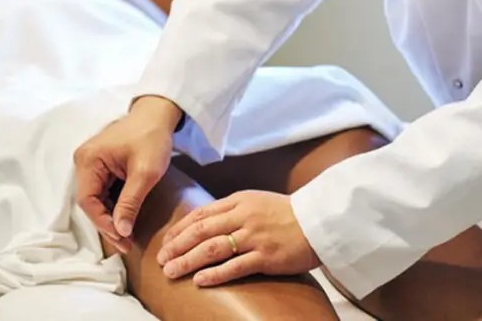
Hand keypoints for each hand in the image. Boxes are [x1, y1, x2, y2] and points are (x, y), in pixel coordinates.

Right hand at [73, 96, 180, 253]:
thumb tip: (121, 231)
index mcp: (88, 160)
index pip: (88, 201)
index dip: (103, 223)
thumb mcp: (145, 172)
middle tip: (126, 244)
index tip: (122, 238)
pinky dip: (113, 206)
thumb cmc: (152, 138)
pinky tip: (125, 219)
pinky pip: (102, 192)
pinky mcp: (100, 166)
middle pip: (89, 202)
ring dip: (110, 217)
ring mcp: (90, 163)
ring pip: (95, 199)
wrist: (158, 115)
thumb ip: (130, 202)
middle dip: (107, 224)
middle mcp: (83, 161)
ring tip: (127, 236)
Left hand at [157, 190, 319, 286]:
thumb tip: (204, 223)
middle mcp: (242, 217)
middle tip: (161, 260)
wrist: (320, 221)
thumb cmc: (286, 213)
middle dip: (177, 246)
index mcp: (238, 201)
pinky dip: (215, 274)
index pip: (200, 214)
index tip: (166, 241)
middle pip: (200, 231)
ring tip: (171, 271)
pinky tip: (199, 280)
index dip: (179, 229)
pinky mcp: (266, 256)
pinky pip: (235, 266)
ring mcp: (254, 237)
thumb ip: (231, 210)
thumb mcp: (255, 201)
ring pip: (212, 249)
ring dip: (188, 261)